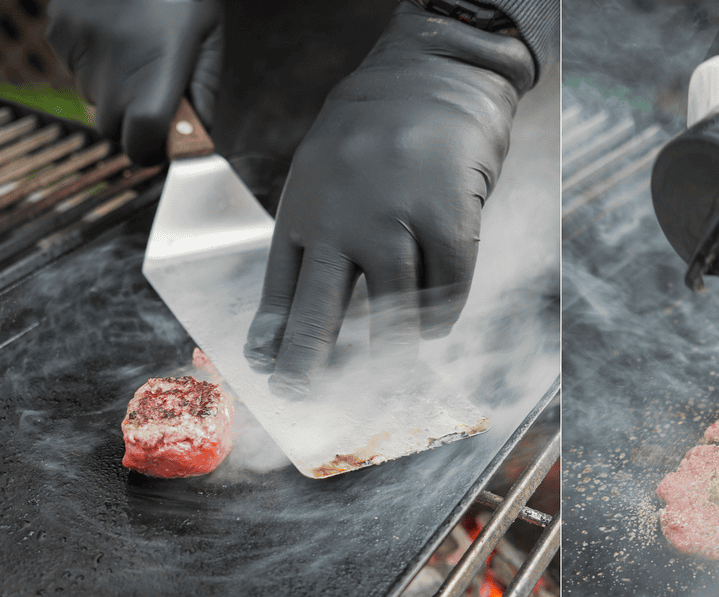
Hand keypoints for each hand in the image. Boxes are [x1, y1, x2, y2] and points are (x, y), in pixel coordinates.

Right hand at [46, 0, 222, 165]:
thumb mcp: (208, 42)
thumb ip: (204, 94)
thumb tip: (198, 138)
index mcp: (157, 72)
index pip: (140, 140)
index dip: (151, 151)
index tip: (163, 146)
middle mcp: (114, 67)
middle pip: (113, 129)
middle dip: (132, 126)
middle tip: (153, 99)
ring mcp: (80, 50)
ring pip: (93, 99)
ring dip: (114, 91)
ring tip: (135, 53)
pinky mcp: (60, 33)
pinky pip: (76, 69)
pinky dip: (95, 64)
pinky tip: (114, 34)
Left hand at [243, 0, 533, 399]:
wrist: (435, 73)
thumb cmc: (377, 131)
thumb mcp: (323, 175)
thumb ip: (313, 240)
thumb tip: (295, 316)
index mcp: (305, 208)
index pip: (281, 291)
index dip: (276, 340)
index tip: (270, 375)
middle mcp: (343, 217)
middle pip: (321, 312)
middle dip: (310, 365)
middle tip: (304, 400)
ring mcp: (396, 218)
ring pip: (393, 310)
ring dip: (393, 351)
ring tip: (392, 375)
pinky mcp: (448, 217)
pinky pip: (448, 287)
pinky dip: (443, 314)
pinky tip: (434, 328)